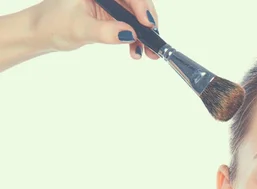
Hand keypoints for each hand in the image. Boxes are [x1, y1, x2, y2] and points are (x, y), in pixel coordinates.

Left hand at [33, 0, 159, 59]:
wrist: (40, 33)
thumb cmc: (52, 24)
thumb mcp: (79, 29)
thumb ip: (105, 31)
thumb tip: (130, 35)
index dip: (142, 6)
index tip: (148, 24)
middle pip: (136, 4)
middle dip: (148, 23)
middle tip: (154, 42)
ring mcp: (110, 5)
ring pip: (136, 17)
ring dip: (144, 35)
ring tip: (148, 53)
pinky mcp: (111, 17)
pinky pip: (130, 26)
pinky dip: (136, 39)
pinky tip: (136, 51)